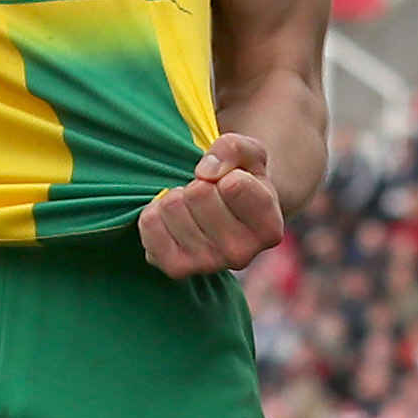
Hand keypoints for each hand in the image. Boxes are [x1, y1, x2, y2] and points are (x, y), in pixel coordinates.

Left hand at [137, 133, 286, 278]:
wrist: (227, 212)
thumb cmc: (243, 177)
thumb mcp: (250, 154)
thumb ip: (235, 149)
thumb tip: (205, 172)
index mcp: (269, 229)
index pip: (233, 185)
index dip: (227, 171)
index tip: (232, 179)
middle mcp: (241, 255)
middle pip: (199, 194)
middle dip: (200, 183)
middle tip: (210, 192)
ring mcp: (206, 265)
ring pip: (173, 207)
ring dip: (179, 196)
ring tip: (193, 205)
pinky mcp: (176, 268)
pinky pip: (149, 225)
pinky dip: (156, 210)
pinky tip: (174, 216)